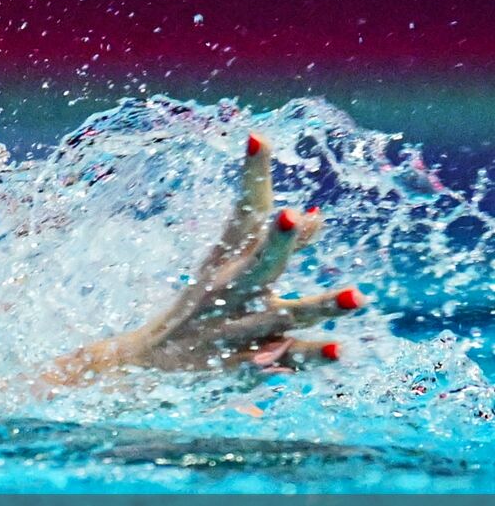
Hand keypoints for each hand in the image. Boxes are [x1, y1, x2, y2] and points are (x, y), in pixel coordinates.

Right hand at [41, 133, 366, 387]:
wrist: (144, 362)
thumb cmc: (197, 307)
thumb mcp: (225, 270)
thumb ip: (275, 244)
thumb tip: (318, 214)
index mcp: (224, 263)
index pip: (243, 216)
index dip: (251, 179)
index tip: (256, 139)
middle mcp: (227, 292)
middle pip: (259, 264)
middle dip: (279, 242)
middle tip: (294, 215)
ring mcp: (232, 331)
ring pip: (280, 317)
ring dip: (319, 307)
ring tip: (361, 296)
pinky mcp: (239, 366)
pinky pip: (279, 363)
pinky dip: (305, 358)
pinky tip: (340, 350)